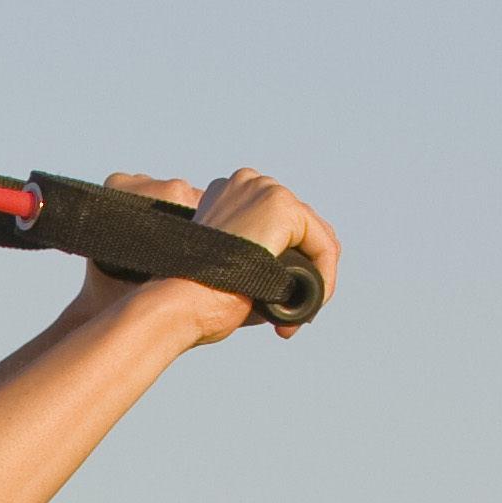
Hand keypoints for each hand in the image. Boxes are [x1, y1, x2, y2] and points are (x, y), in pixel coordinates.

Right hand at [68, 169, 339, 344]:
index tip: (278, 308)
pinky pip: (323, 245)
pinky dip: (324, 278)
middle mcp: (247, 183)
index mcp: (227, 193)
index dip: (287, 266)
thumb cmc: (190, 299)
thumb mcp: (227, 271)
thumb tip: (296, 283)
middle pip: (302, 228)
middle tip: (290, 319)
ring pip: (315, 237)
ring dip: (315, 278)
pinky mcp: (283, 207)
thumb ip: (257, 264)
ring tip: (297, 317)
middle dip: (304, 273)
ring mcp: (266, 191)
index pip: (278, 224)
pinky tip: (310, 304)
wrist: (177, 302)